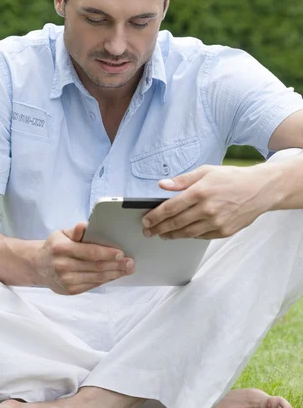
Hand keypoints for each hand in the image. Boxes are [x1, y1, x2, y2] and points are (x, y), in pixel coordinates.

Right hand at [37, 222, 134, 294]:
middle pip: (95, 267)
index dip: (106, 253)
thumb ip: (75, 231)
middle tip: (130, 262)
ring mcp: (66, 280)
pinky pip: (93, 285)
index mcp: (61, 248)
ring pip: (96, 278)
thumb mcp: (61, 234)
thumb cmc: (55, 247)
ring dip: (114, 274)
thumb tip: (84, 226)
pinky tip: (115, 275)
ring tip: (127, 269)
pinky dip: (106, 280)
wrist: (38, 266)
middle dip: (116, 265)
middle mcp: (62, 265)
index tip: (121, 252)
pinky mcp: (70, 290)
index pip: (89, 252)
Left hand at [142, 163, 279, 239]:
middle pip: (176, 223)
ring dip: (171, 235)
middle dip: (159, 228)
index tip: (146, 220)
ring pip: (187, 233)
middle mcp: (207, 209)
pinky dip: (189, 236)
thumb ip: (182, 180)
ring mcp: (216, 223)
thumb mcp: (206, 171)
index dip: (155, 216)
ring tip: (161, 234)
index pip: (171, 207)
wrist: (260, 190)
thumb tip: (162, 185)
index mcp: (201, 192)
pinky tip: (182, 233)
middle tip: (148, 231)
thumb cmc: (232, 178)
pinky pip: (201, 237)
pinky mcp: (224, 232)